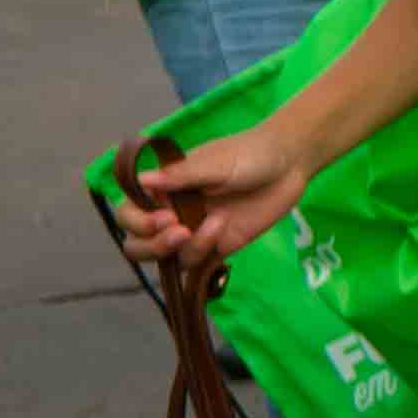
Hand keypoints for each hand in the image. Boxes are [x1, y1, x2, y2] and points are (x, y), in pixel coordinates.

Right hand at [117, 125, 315, 274]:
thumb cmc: (248, 154)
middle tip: (179, 231)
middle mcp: (171, 215)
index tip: (164, 217)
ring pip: (167, 260)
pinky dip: (205, 253)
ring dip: (185, 248)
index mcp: (161, 191)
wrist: (289, 164)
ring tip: (214, 223)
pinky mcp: (218, 247)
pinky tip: (222, 229)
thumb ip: (180, 176)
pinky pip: (198, 263)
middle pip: (138, 245)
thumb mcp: (215, 162)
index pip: (128, 214)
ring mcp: (193, 233)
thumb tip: (141, 179)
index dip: (137, 222)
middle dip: (151, 246)